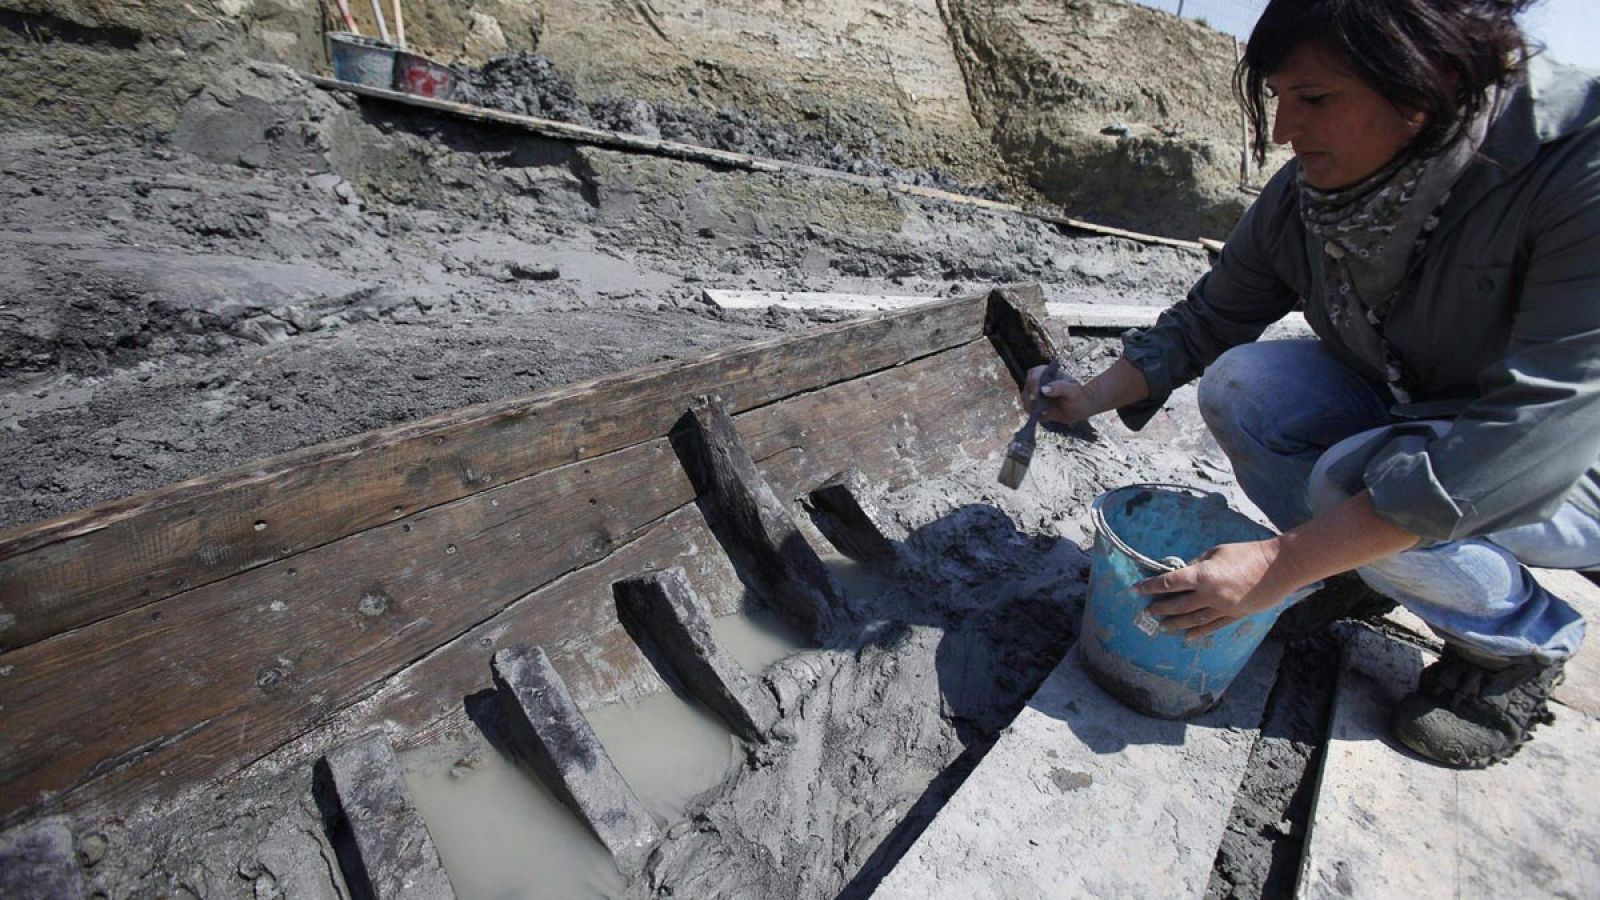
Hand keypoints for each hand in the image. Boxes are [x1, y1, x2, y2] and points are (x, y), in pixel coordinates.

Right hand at [1024, 364, 1095, 425]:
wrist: (1080, 409)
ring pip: (1025, 399)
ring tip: (1044, 412)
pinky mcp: (1035, 406)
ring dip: (1031, 406)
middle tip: (1036, 405)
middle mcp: (1039, 382)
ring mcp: (1036, 394)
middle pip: (1027, 386)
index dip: (1033, 383)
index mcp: (1047, 373)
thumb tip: (1044, 389)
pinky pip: (1029, 409)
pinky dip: (1034, 413)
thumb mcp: (1073, 390)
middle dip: (1030, 396)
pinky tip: (1045, 415)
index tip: (1036, 394)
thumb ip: (1060, 387)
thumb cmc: (1078, 396)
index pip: (1034, 374)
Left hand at [1136, 540, 1290, 638]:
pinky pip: (1212, 626)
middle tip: (1148, 611)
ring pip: (1192, 619)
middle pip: (1177, 604)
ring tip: (1162, 626)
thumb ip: (1197, 564)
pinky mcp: (1234, 615)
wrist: (1279, 566)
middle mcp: (1208, 595)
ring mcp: (1222, 608)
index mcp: (1201, 575)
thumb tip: (1183, 574)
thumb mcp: (1216, 552)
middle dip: (1160, 608)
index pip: (1168, 583)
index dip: (1150, 586)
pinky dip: (1198, 632)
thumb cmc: (1246, 553)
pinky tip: (1187, 637)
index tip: (1136, 589)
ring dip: (1175, 623)